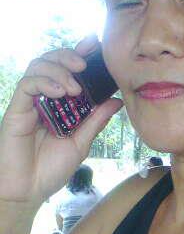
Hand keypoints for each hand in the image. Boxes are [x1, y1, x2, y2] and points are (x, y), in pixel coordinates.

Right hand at [0, 34, 123, 206]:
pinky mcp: (16, 109)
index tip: (96, 44)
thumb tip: (117, 100)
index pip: (69, 70)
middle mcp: (45, 97)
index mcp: (61, 102)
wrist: (30, 190)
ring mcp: (29, 101)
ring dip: (59, 70)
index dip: (80, 53)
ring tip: (74, 86)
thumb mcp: (81, 142)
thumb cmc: (52, 168)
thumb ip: (96, 120)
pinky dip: (44, 82)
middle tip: (85, 64)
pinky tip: (60, 93)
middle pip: (52, 60)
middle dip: (69, 55)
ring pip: (38, 66)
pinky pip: (27, 84)